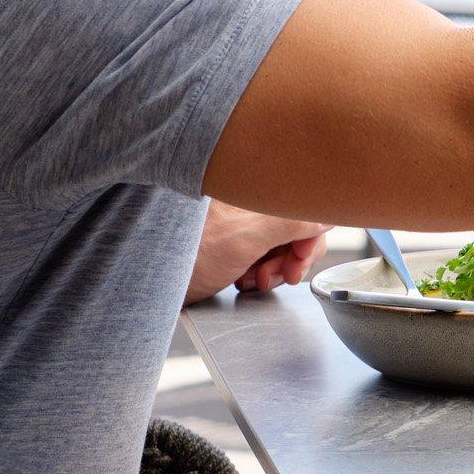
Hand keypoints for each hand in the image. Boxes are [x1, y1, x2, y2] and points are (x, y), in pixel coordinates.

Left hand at [187, 201, 331, 304]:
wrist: (145, 277)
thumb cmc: (187, 254)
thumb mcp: (248, 237)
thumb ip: (294, 221)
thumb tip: (328, 214)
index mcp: (258, 191)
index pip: (308, 208)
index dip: (310, 240)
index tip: (297, 264)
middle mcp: (253, 202)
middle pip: (298, 227)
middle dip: (291, 258)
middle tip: (274, 278)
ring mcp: (242, 222)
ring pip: (281, 244)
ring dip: (273, 269)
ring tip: (249, 281)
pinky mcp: (232, 241)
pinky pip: (262, 254)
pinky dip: (258, 271)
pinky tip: (240, 281)